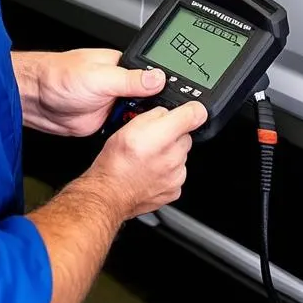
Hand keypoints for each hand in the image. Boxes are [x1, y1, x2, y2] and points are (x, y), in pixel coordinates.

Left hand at [16, 49, 168, 137]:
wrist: (34, 100)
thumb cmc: (58, 77)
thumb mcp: (99, 77)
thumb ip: (130, 79)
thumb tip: (158, 77)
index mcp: (124, 66)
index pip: (154, 76)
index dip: (166, 88)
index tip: (177, 102)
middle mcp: (121, 84)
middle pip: (151, 98)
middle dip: (156, 109)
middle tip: (163, 119)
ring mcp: (114, 103)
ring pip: (140, 116)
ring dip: (142, 122)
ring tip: (151, 128)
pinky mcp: (106, 121)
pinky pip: (126, 129)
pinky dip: (130, 134)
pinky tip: (135, 136)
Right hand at [85, 101, 208, 219]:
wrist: (108, 193)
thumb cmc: (114, 163)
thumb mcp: (128, 126)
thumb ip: (154, 115)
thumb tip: (166, 113)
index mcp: (161, 136)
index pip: (194, 115)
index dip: (193, 110)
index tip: (191, 111)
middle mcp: (172, 156)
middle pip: (186, 137)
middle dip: (173, 136)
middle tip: (154, 141)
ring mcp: (176, 175)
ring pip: (181, 156)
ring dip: (170, 155)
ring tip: (149, 159)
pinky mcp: (175, 189)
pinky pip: (178, 173)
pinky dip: (168, 172)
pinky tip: (151, 172)